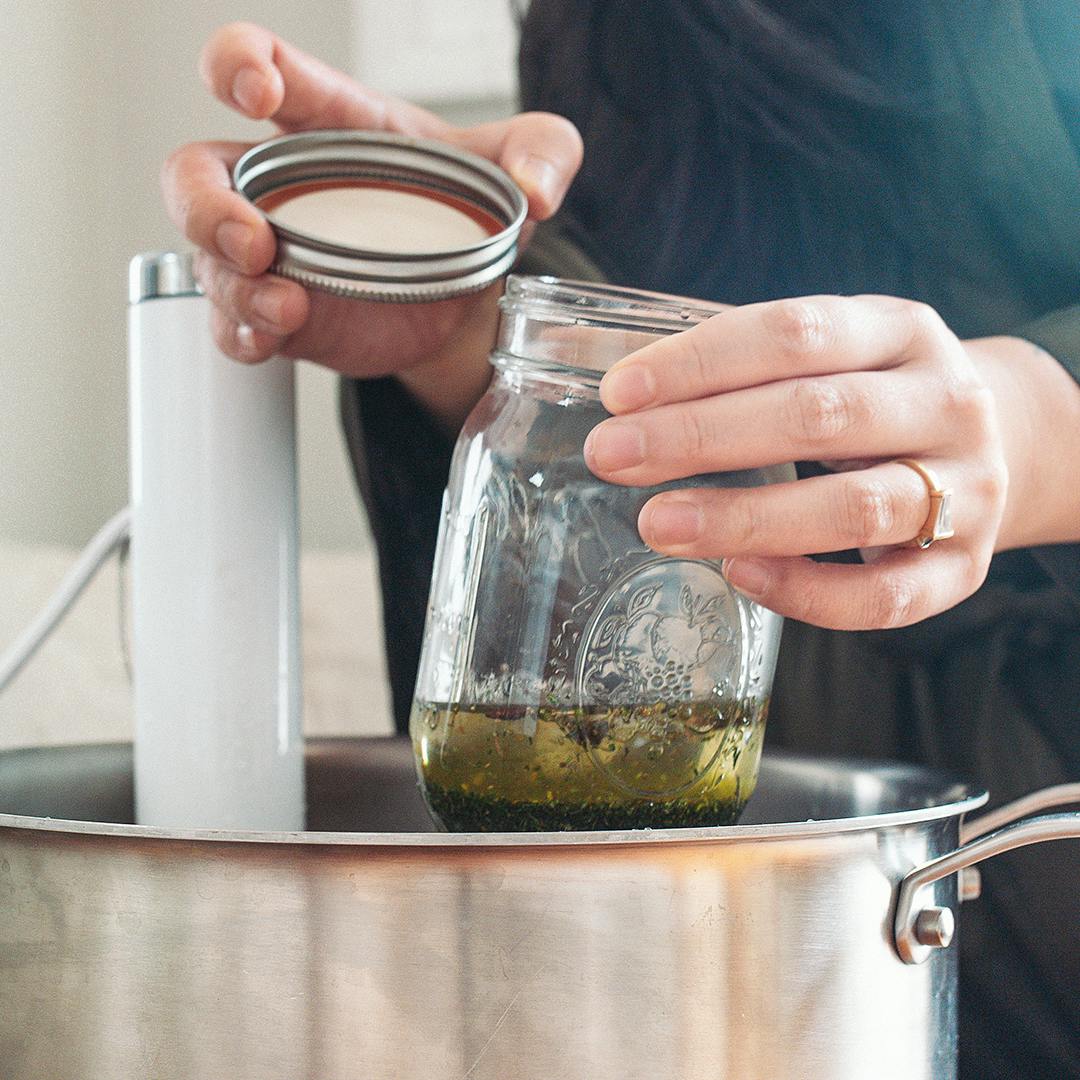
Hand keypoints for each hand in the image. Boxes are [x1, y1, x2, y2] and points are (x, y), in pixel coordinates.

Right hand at [161, 22, 582, 427]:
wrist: (469, 297)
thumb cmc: (471, 210)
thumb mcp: (518, 163)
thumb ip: (544, 150)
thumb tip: (537, 191)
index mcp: (327, 122)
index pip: (254, 65)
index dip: (238, 65)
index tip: (257, 92)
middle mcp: (283, 184)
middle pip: (194, 170)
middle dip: (203, 202)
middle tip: (251, 238)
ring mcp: (273, 253)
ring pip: (208, 258)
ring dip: (233, 285)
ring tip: (288, 307)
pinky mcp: (283, 312)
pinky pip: (234, 321)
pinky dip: (243, 332)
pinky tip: (274, 336)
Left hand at [584, 294, 1079, 629]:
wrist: (1002, 447)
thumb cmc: (878, 399)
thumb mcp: (836, 356)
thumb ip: (748, 368)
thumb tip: (623, 391)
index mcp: (900, 330)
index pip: (794, 333)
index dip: (700, 361)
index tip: (618, 394)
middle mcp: (944, 403)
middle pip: (818, 416)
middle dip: (701, 435)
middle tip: (610, 456)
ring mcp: (965, 489)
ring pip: (854, 507)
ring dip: (745, 518)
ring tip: (657, 524)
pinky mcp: (962, 569)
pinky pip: (885, 597)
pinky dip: (807, 591)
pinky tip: (739, 575)